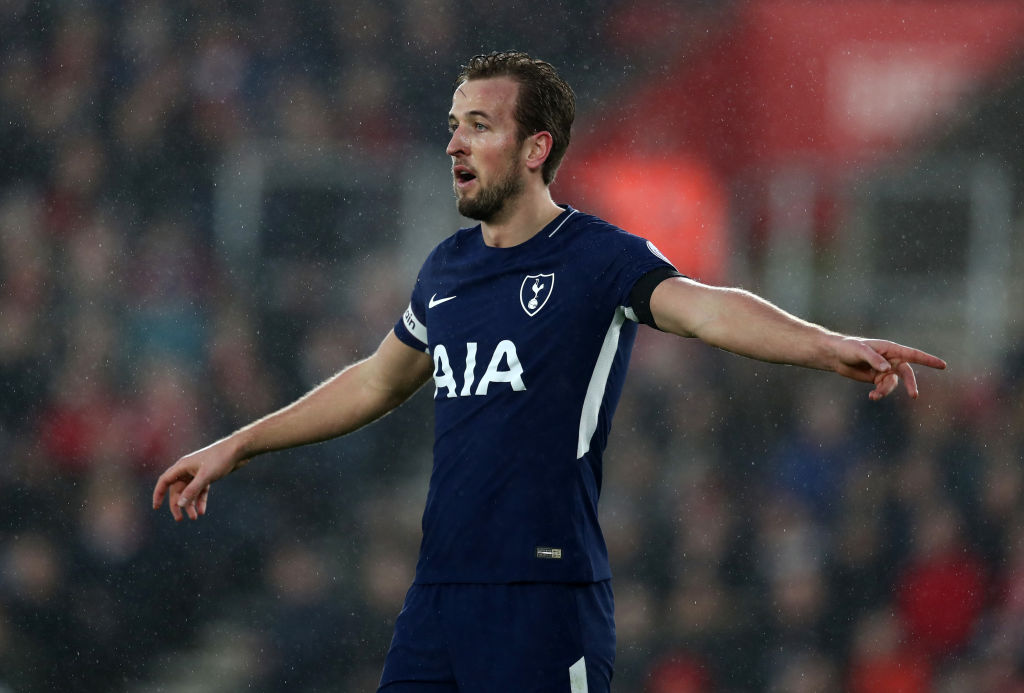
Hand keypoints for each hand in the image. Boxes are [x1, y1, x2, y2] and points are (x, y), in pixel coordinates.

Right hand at [152, 438, 245, 520]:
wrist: (238, 450)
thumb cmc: (220, 459)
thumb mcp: (205, 476)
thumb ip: (192, 490)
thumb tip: (179, 504)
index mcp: (182, 466)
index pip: (164, 481)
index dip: (158, 494)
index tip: (156, 507)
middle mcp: (187, 469)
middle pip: (177, 490)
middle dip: (177, 505)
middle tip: (180, 519)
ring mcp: (197, 473)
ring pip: (189, 492)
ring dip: (190, 505)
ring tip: (194, 517)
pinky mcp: (207, 476)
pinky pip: (200, 491)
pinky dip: (200, 500)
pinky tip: (202, 511)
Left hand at [832, 337, 946, 399]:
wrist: (836, 356)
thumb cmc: (849, 348)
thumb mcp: (860, 351)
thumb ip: (875, 359)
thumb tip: (887, 369)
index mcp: (891, 349)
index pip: (913, 355)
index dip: (928, 360)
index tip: (943, 365)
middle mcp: (891, 359)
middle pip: (907, 373)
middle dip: (911, 385)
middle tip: (914, 396)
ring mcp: (885, 370)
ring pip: (893, 384)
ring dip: (886, 391)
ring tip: (874, 395)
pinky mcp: (877, 379)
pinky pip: (884, 388)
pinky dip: (879, 393)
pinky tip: (872, 397)